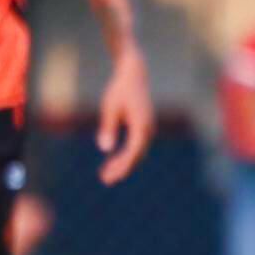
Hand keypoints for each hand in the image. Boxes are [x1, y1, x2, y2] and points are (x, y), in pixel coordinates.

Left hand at [95, 46, 156, 184]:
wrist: (133, 74)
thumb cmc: (120, 89)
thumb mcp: (110, 107)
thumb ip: (108, 128)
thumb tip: (106, 149)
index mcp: (142, 125)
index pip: (133, 153)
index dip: (122, 166)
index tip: (110, 176)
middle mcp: (148, 129)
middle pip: (137, 156)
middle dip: (122, 169)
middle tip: (105, 180)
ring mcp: (148, 129)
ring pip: (137, 153)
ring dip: (124, 164)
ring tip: (106, 175)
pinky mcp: (144, 127)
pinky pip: (137, 147)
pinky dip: (126, 155)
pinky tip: (114, 161)